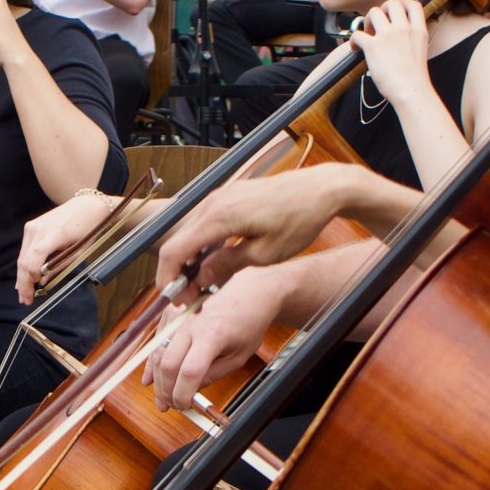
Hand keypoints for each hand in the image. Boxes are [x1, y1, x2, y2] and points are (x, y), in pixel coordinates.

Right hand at [17, 192, 117, 304]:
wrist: (86, 205)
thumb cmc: (87, 229)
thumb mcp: (79, 251)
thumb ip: (59, 266)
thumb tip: (42, 282)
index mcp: (55, 233)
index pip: (36, 256)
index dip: (32, 274)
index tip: (34, 290)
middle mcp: (39, 228)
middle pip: (25, 259)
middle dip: (24, 282)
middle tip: (25, 300)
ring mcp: (32, 226)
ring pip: (22, 256)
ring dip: (22, 277)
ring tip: (23, 294)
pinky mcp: (30, 226)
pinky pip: (25, 250)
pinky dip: (24, 265)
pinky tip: (23, 279)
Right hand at [145, 272, 288, 412]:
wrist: (249, 292)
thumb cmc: (248, 322)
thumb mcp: (239, 356)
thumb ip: (215, 373)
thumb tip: (193, 389)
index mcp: (212, 335)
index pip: (190, 371)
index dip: (183, 393)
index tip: (184, 405)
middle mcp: (191, 325)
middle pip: (168, 364)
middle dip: (166, 390)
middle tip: (171, 405)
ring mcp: (180, 319)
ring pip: (158, 353)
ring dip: (157, 379)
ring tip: (161, 399)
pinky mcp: (174, 316)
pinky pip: (156, 341)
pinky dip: (152, 362)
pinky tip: (149, 378)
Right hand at [153, 166, 368, 294]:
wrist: (320, 190)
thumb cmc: (299, 219)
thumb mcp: (266, 254)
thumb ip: (228, 265)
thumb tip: (202, 277)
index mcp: (219, 217)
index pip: (175, 251)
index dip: (169, 279)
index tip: (177, 299)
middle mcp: (213, 203)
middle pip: (177, 242)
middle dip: (179, 273)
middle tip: (192, 298)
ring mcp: (219, 197)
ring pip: (188, 233)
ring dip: (190, 260)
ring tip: (204, 285)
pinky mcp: (228, 196)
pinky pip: (203, 223)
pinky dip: (201, 245)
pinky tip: (213, 262)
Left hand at [352, 0, 431, 107]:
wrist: (411, 91)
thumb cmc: (414, 77)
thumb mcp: (420, 50)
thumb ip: (412, 37)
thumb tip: (399, 33)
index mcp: (418, 30)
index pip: (413, 4)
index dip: (403, 4)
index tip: (395, 13)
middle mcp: (403, 29)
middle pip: (392, 2)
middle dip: (383, 10)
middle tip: (378, 24)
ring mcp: (388, 36)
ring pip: (373, 12)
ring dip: (367, 21)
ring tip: (368, 35)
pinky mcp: (373, 46)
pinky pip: (357, 34)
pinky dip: (353, 40)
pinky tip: (356, 49)